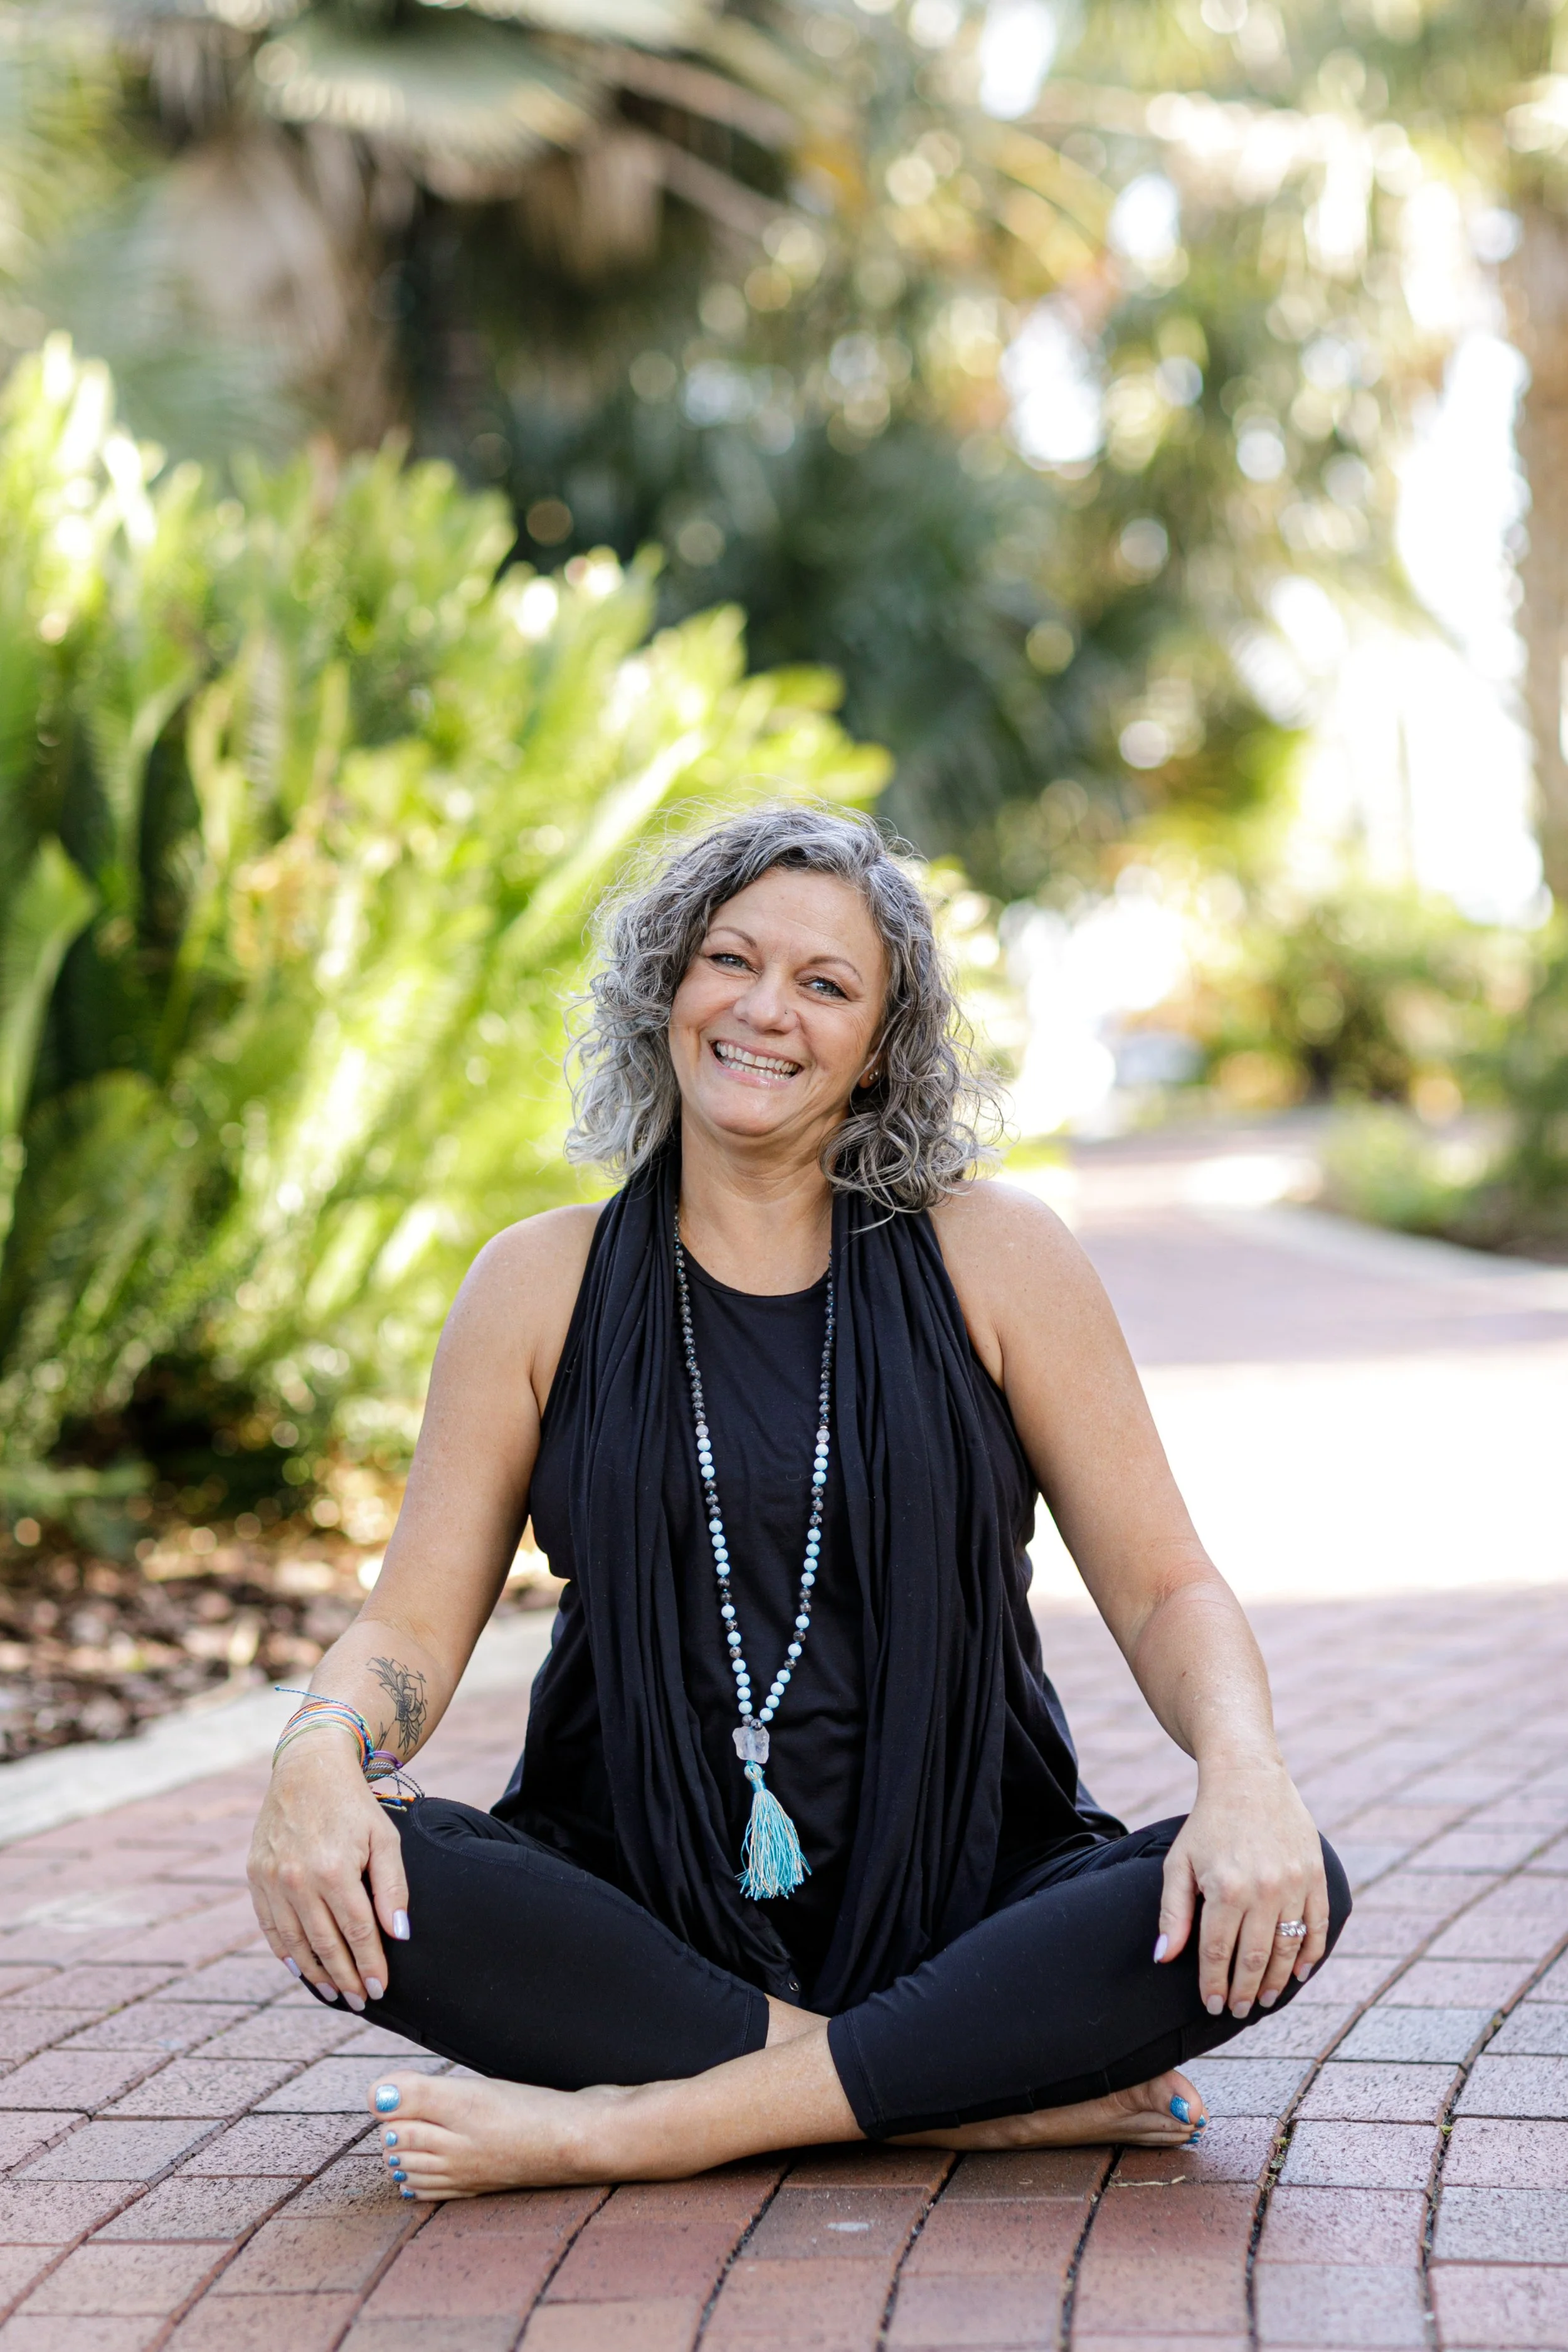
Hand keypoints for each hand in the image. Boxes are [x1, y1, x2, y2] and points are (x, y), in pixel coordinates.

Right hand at [247, 1732, 409, 2007]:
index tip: (381, 1988)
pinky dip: (286, 1953)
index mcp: (335, 1870)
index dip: (370, 1964)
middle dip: (346, 1977)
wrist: (308, 1770)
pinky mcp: (255, 1877)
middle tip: (362, 2001)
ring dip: (317, 1973)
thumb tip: (398, 1934)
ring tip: (336, 1994)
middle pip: (326, 1944)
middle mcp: (298, 1879)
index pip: (357, 1932)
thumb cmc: (354, 1805)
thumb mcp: (385, 1838)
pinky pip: (270, 1927)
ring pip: (296, 1943)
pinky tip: (302, 1969)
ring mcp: (272, 1880)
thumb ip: (393, 1887)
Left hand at [1154, 1757, 1328, 2017]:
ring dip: (1276, 1981)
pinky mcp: (1315, 1876)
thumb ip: (1173, 1914)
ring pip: (1287, 1949)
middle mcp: (1263, 1890)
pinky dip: (1310, 1954)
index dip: (1213, 1984)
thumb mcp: (1178, 1863)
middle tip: (1238, 2011)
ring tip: (1264, 2000)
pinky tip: (1298, 1973)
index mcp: (1225, 1889)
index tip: (1211, 2005)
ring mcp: (1294, 1884)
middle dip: (1244, 1991)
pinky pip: (1318, 1926)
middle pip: (1254, 1958)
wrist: (1248, 1778)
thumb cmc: (1207, 1824)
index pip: (1216, 1953)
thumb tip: (1163, 1959)